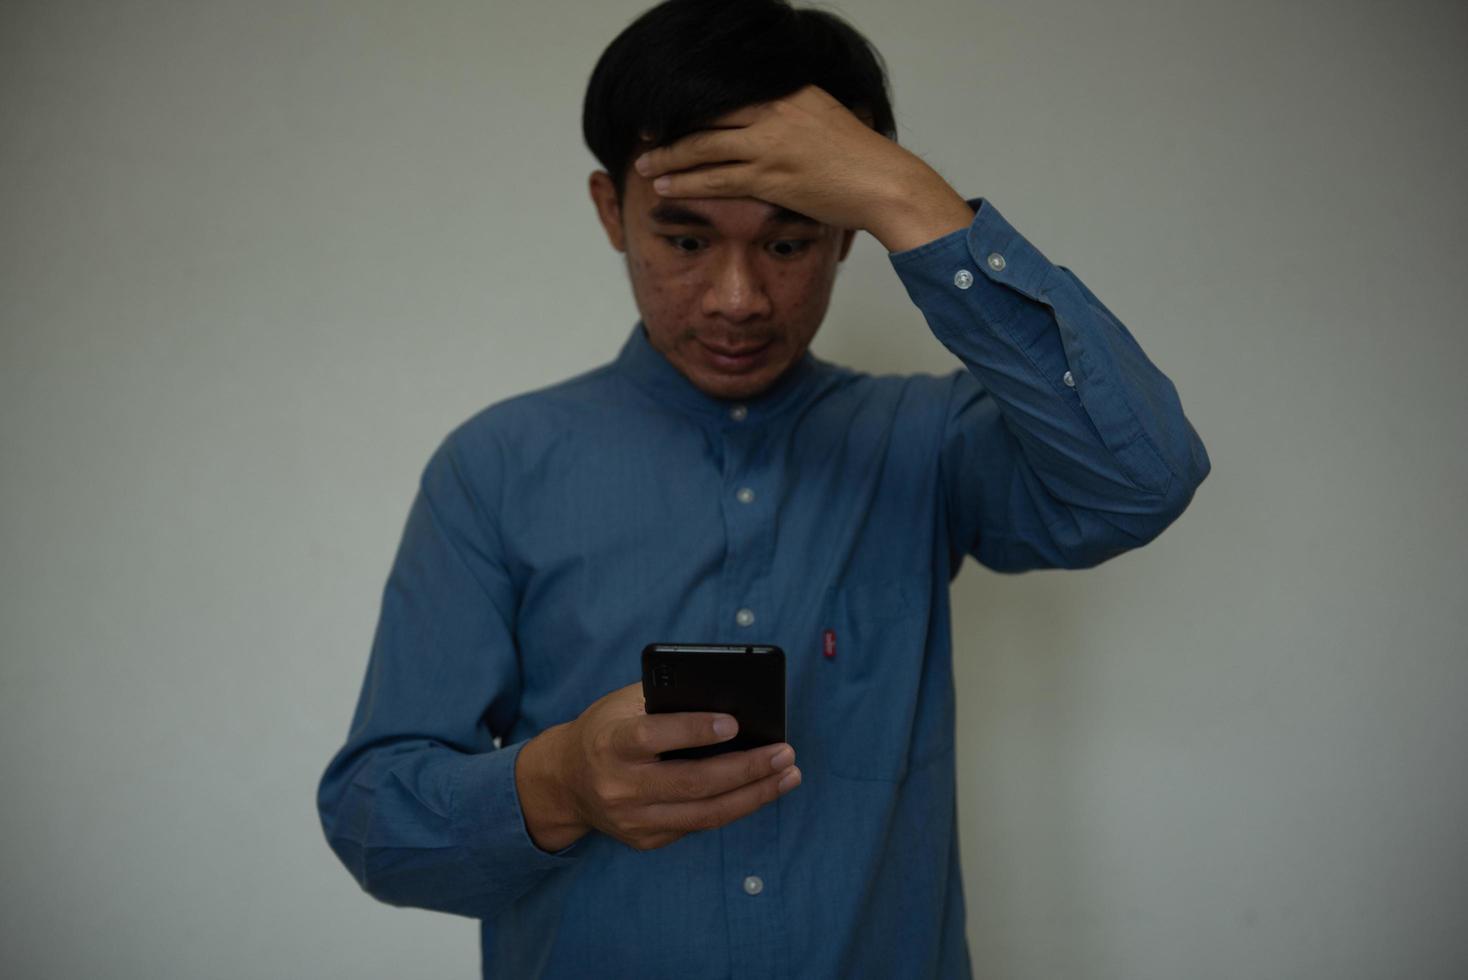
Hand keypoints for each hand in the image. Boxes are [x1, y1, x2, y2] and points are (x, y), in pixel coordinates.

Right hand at [519, 682, 800, 852]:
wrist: (564, 782)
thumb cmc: (606, 730)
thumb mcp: (623, 704)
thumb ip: (667, 698)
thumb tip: (730, 698)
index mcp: (610, 743)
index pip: (653, 737)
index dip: (694, 730)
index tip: (734, 723)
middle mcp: (619, 787)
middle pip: (692, 783)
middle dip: (746, 769)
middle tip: (785, 752)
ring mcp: (632, 820)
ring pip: (705, 814)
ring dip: (754, 796)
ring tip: (788, 775)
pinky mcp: (644, 840)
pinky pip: (698, 826)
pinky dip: (733, 807)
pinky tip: (759, 790)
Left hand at [632, 85, 973, 251]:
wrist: (884, 183)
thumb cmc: (859, 158)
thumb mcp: (825, 116)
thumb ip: (792, 114)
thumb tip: (768, 120)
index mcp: (787, 91)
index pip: (725, 94)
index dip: (690, 105)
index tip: (667, 114)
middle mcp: (775, 111)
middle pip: (707, 116)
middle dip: (670, 130)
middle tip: (644, 139)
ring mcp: (771, 143)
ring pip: (704, 147)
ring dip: (669, 158)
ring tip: (644, 168)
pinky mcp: (770, 177)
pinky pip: (717, 178)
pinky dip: (687, 182)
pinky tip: (667, 186)